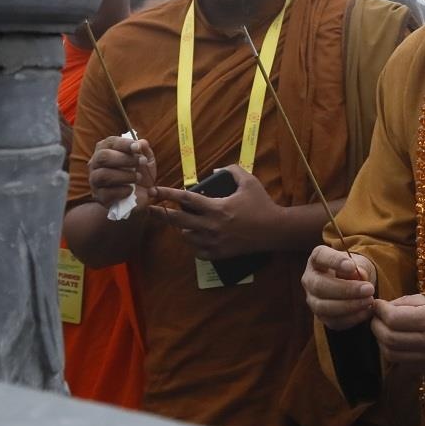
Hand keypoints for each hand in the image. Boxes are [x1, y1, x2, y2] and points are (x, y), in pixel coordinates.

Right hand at [86, 134, 156, 209]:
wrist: (139, 195)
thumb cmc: (139, 172)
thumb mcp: (146, 160)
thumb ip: (144, 150)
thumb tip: (142, 143)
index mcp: (107, 149)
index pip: (111, 142)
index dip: (124, 144)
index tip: (137, 148)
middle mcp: (97, 163)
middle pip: (103, 157)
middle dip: (125, 159)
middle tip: (142, 162)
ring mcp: (95, 180)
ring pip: (103, 175)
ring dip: (124, 175)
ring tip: (138, 177)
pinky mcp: (99, 195)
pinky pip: (106, 192)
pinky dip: (122, 191)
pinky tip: (131, 190)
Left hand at [152, 165, 286, 258]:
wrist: (275, 230)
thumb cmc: (262, 204)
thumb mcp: (249, 181)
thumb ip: (231, 171)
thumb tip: (214, 171)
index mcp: (216, 207)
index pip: (185, 198)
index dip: (167, 193)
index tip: (154, 190)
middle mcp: (211, 226)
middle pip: (178, 220)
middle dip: (161, 214)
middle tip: (150, 209)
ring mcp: (214, 242)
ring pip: (186, 236)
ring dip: (182, 228)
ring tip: (184, 222)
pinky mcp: (219, 254)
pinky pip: (197, 251)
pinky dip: (194, 244)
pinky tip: (197, 237)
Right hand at [304, 243, 377, 328]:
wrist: (353, 285)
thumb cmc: (354, 270)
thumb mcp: (359, 263)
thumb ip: (360, 267)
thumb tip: (359, 275)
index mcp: (317, 259)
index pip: (320, 256)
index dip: (334, 261)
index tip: (352, 266)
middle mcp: (309, 279)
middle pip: (319, 286)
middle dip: (346, 289)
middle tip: (369, 289)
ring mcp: (313, 300)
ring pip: (323, 307)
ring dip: (349, 305)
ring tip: (369, 301)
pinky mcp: (321, 316)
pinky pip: (332, 321)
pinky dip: (351, 318)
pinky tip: (367, 311)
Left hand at [373, 294, 424, 373]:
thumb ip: (406, 302)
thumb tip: (382, 308)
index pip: (394, 318)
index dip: (380, 311)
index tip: (377, 304)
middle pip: (389, 338)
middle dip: (376, 326)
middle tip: (376, 318)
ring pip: (391, 354)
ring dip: (381, 341)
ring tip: (383, 329)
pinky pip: (400, 363)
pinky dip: (392, 351)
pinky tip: (395, 341)